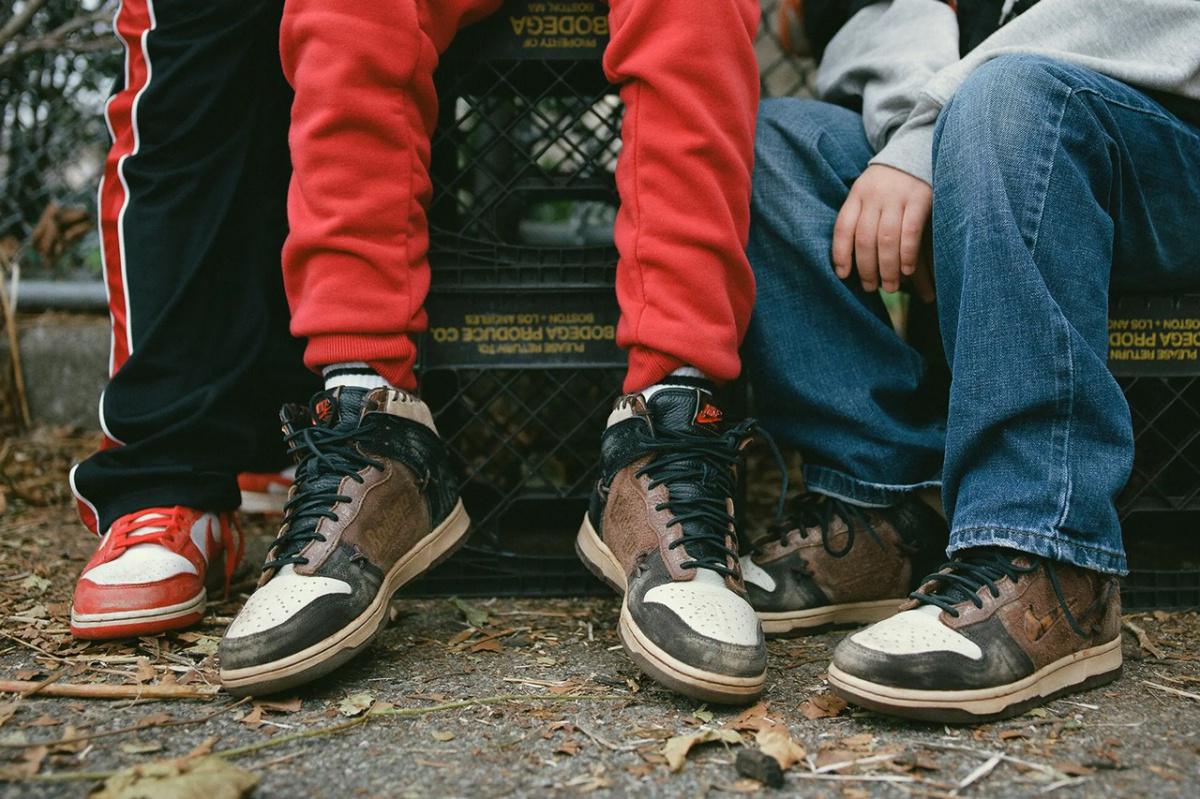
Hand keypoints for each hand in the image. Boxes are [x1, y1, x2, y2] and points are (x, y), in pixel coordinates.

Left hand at [832, 164, 931, 293]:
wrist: (917, 151)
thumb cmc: (888, 183)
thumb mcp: (867, 192)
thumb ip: (859, 217)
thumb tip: (848, 260)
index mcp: (857, 194)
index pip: (843, 227)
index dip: (840, 254)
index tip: (843, 275)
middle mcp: (874, 195)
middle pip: (864, 238)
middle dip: (866, 268)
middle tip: (871, 287)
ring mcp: (897, 196)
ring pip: (886, 239)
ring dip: (887, 267)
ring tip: (890, 286)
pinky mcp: (921, 198)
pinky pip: (910, 231)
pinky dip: (907, 254)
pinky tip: (907, 270)